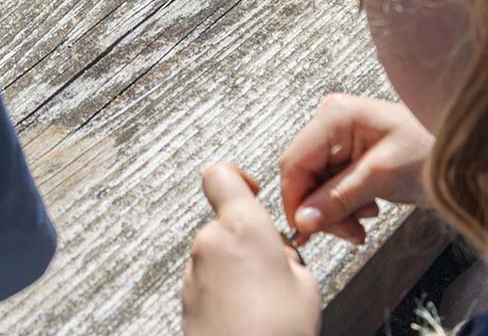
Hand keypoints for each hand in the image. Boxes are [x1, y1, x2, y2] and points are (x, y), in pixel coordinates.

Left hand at [183, 163, 320, 335]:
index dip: (239, 178)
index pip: (221, 174)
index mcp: (242, 228)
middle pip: (225, 222)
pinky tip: (249, 320)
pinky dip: (226, 294)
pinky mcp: (187, 301)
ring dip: (236, 270)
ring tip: (264, 305)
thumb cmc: (279, 335)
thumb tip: (277, 252)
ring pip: (217, 255)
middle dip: (248, 241)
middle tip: (275, 272)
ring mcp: (194, 274)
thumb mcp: (306, 284)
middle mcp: (210, 243)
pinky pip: (209, 283)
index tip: (254, 190)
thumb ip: (286, 254)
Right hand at [280, 94, 432, 245]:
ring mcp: (339, 138)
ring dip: (337, 212)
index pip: (295, 162)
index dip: (296, 199)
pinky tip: (367, 210)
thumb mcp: (380, 176)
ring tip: (362, 225)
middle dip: (323, 209)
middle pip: (305, 175)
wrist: (460, 153)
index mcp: (333, 116)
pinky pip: (333, 186)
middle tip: (347, 233)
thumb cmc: (429, 148)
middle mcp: (331, 123)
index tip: (304, 230)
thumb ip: (339, 198)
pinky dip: (347, 206)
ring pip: (318, 186)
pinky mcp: (350, 155)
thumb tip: (303, 219)